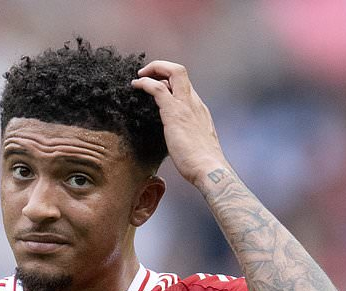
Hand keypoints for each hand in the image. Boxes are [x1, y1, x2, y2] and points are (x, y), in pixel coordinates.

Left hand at [132, 60, 227, 184]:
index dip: (168, 80)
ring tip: (139, 78)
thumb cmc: (201, 162)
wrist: (209, 168)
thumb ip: (186, 134)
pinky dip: (146, 83)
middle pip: (180, 71)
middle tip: (145, 73)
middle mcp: (194, 102)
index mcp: (199, 109)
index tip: (156, 84)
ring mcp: (186, 105)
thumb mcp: (194, 142)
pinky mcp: (174, 113)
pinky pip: (159, 89)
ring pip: (172, 72)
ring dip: (152, 70)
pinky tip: (136, 85)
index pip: (184, 85)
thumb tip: (175, 138)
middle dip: (160, 66)